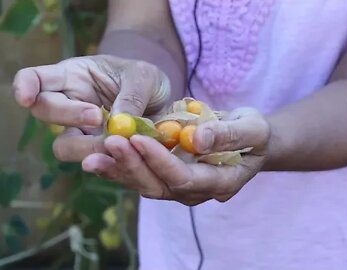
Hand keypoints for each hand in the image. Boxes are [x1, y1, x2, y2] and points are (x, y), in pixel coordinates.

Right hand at [13, 55, 169, 159]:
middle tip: (96, 117)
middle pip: (44, 112)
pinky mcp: (97, 154)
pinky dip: (106, 163)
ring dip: (85, 147)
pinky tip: (122, 158)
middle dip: (68, 115)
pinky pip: (92, 163)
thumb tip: (117, 123)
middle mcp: (69, 105)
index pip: (35, 78)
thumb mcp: (145, 77)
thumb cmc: (145, 81)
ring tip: (115, 142)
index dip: (24, 87)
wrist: (163, 105)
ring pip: (64, 146)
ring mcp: (80, 133)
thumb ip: (131, 96)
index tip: (25, 99)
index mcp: (72, 76)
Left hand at [81, 108, 270, 204]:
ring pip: (145, 184)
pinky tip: (98, 156)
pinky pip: (140, 175)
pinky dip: (119, 167)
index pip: (184, 178)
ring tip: (93, 154)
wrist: (247, 140)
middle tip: (110, 142)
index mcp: (220, 182)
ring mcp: (179, 187)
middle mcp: (196, 191)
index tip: (138, 138)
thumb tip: (195, 138)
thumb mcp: (252, 127)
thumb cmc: (254, 133)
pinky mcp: (166, 177)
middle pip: (158, 186)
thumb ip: (227, 134)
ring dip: (119, 169)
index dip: (160, 161)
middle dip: (133, 165)